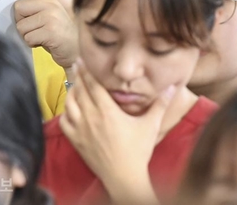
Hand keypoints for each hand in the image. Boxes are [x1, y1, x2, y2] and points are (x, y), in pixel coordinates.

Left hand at [12, 0, 78, 69]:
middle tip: (35, 28)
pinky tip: (44, 43)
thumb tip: (15, 8)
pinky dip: (32, 43)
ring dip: (27, 35)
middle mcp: (51, 5)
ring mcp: (51, 17)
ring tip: (41, 37)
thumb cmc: (56, 34)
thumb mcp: (49, 17)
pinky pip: (27, 37)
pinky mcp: (50, 30)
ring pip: (21, 26)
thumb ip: (35, 10)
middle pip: (18, 8)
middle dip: (21, 21)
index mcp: (50, 0)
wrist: (73, 50)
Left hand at [59, 61, 174, 198]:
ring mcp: (81, 130)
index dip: (87, 71)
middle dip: (78, 76)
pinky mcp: (76, 141)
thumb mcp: (152, 125)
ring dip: (71, 92)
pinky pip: (64, 121)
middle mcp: (91, 118)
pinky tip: (70, 107)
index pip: (94, 85)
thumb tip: (172, 86)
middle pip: (80, 91)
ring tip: (75, 84)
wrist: (124, 176)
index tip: (82, 60)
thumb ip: (161, 104)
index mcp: (108, 111)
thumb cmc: (138, 150)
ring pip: (69, 104)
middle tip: (76, 64)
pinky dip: (65, 111)